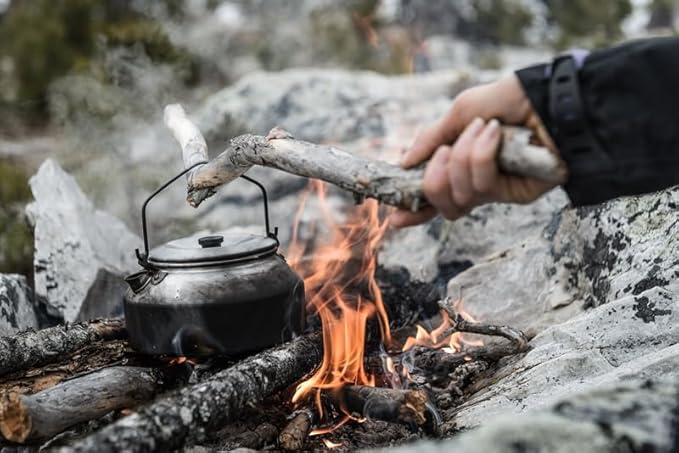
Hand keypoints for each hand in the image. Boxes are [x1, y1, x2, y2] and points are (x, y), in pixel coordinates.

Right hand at [389, 75, 562, 226]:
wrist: (549, 97)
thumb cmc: (510, 100)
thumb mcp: (461, 111)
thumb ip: (431, 138)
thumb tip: (403, 163)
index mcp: (461, 164)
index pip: (435, 196)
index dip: (414, 210)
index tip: (394, 216)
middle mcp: (477, 181)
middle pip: (443, 204)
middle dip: (433, 180)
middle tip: (444, 152)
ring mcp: (497, 190)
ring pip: (459, 197)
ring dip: (462, 158)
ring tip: (481, 129)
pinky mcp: (516, 194)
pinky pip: (482, 186)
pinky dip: (481, 155)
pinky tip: (494, 134)